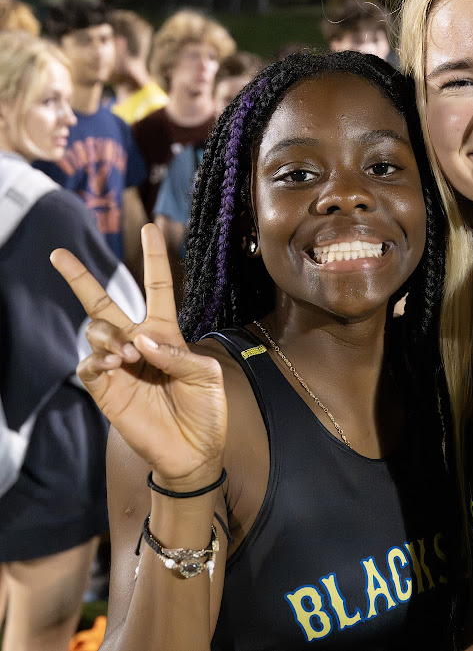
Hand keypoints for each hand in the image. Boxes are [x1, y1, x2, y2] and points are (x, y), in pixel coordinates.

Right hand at [51, 223, 226, 488]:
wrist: (193, 451)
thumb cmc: (206, 410)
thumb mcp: (207, 376)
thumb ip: (177, 354)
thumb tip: (139, 339)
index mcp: (167, 333)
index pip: (158, 287)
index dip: (155, 258)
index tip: (151, 228)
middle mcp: (139, 343)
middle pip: (104, 303)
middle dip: (81, 279)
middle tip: (58, 255)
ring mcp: (119, 365)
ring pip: (96, 330)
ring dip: (109, 335)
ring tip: (128, 355)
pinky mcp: (105, 389)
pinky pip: (87, 364)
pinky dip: (97, 359)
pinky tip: (113, 365)